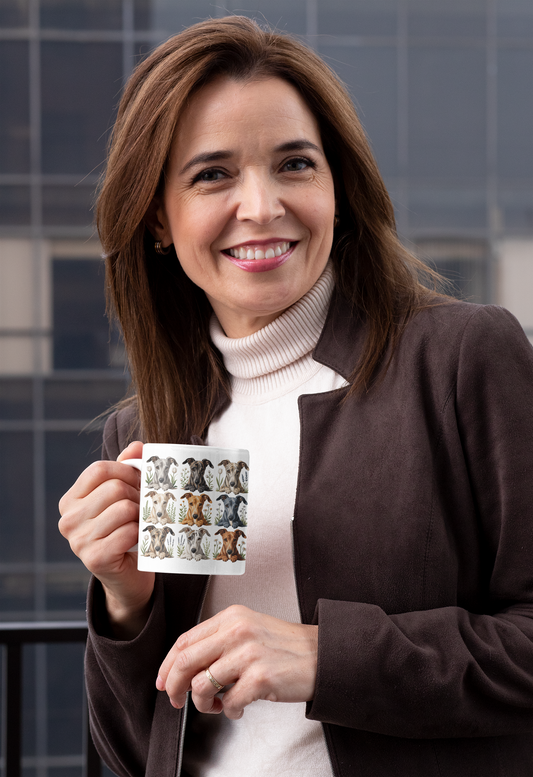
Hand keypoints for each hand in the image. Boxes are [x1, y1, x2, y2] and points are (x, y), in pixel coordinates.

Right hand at [58, 441, 154, 637]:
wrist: (128, 577)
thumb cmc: (125, 531)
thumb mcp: (124, 496)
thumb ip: (127, 468)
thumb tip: (137, 446)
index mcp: (71, 500)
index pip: (99, 469)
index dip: (127, 471)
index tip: (140, 482)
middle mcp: (68, 520)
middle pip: (114, 487)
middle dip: (138, 495)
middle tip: (145, 507)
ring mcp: (78, 541)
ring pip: (124, 508)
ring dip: (141, 515)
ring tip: (142, 523)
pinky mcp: (95, 558)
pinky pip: (128, 531)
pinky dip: (140, 534)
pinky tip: (138, 540)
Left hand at [156, 604, 317, 718]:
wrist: (321, 655)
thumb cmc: (285, 646)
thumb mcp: (248, 629)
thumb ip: (219, 640)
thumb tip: (185, 667)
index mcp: (231, 617)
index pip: (186, 640)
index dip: (167, 665)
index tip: (163, 681)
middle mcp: (238, 631)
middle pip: (186, 661)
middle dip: (174, 687)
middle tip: (176, 701)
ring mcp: (249, 653)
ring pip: (202, 685)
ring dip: (204, 704)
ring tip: (217, 705)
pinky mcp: (261, 677)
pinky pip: (229, 703)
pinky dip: (230, 712)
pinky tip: (239, 708)